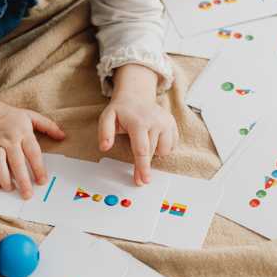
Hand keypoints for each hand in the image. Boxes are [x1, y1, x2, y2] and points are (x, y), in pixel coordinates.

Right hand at [0, 82, 65, 198]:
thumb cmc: (10, 117)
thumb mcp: (31, 116)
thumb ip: (48, 126)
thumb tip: (62, 136)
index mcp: (23, 133)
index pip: (33, 152)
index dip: (38, 168)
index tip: (42, 181)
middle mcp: (9, 140)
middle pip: (16, 162)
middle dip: (22, 180)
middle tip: (27, 194)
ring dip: (5, 179)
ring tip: (10, 189)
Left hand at [98, 64, 177, 184]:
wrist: (136, 96)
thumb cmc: (121, 111)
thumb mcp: (107, 117)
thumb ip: (104, 132)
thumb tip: (104, 147)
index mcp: (139, 122)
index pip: (142, 149)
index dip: (142, 167)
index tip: (143, 180)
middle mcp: (156, 121)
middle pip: (152, 153)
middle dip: (145, 167)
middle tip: (140, 179)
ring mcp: (167, 122)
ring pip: (164, 150)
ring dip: (154, 152)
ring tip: (144, 141)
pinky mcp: (173, 124)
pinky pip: (171, 145)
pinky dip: (163, 147)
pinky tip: (154, 138)